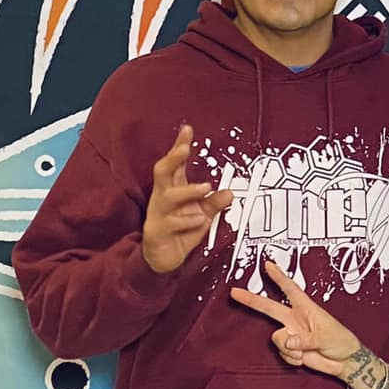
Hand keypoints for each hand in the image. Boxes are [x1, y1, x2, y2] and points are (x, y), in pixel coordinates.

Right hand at [142, 123, 234, 273]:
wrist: (162, 259)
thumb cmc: (180, 231)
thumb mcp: (202, 214)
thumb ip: (214, 203)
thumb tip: (230, 193)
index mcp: (171, 189)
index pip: (174, 164)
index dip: (179, 146)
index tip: (187, 129)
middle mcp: (162, 198)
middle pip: (161, 171)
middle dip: (172, 158)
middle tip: (185, 148)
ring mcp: (158, 214)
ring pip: (166, 197)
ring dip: (187, 191)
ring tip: (205, 188)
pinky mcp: (158, 231)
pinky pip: (171, 223)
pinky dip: (187, 220)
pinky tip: (200, 220)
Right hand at [232, 259, 359, 377]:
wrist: (345, 362)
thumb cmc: (342, 342)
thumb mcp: (326, 337)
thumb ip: (305, 339)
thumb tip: (288, 341)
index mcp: (307, 309)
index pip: (290, 289)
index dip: (279, 277)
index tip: (268, 265)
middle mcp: (296, 319)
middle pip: (269, 307)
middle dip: (252, 300)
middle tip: (235, 292)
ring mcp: (292, 334)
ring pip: (276, 338)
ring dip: (289, 349)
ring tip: (305, 351)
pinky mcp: (291, 350)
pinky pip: (282, 353)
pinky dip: (292, 358)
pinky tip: (304, 358)